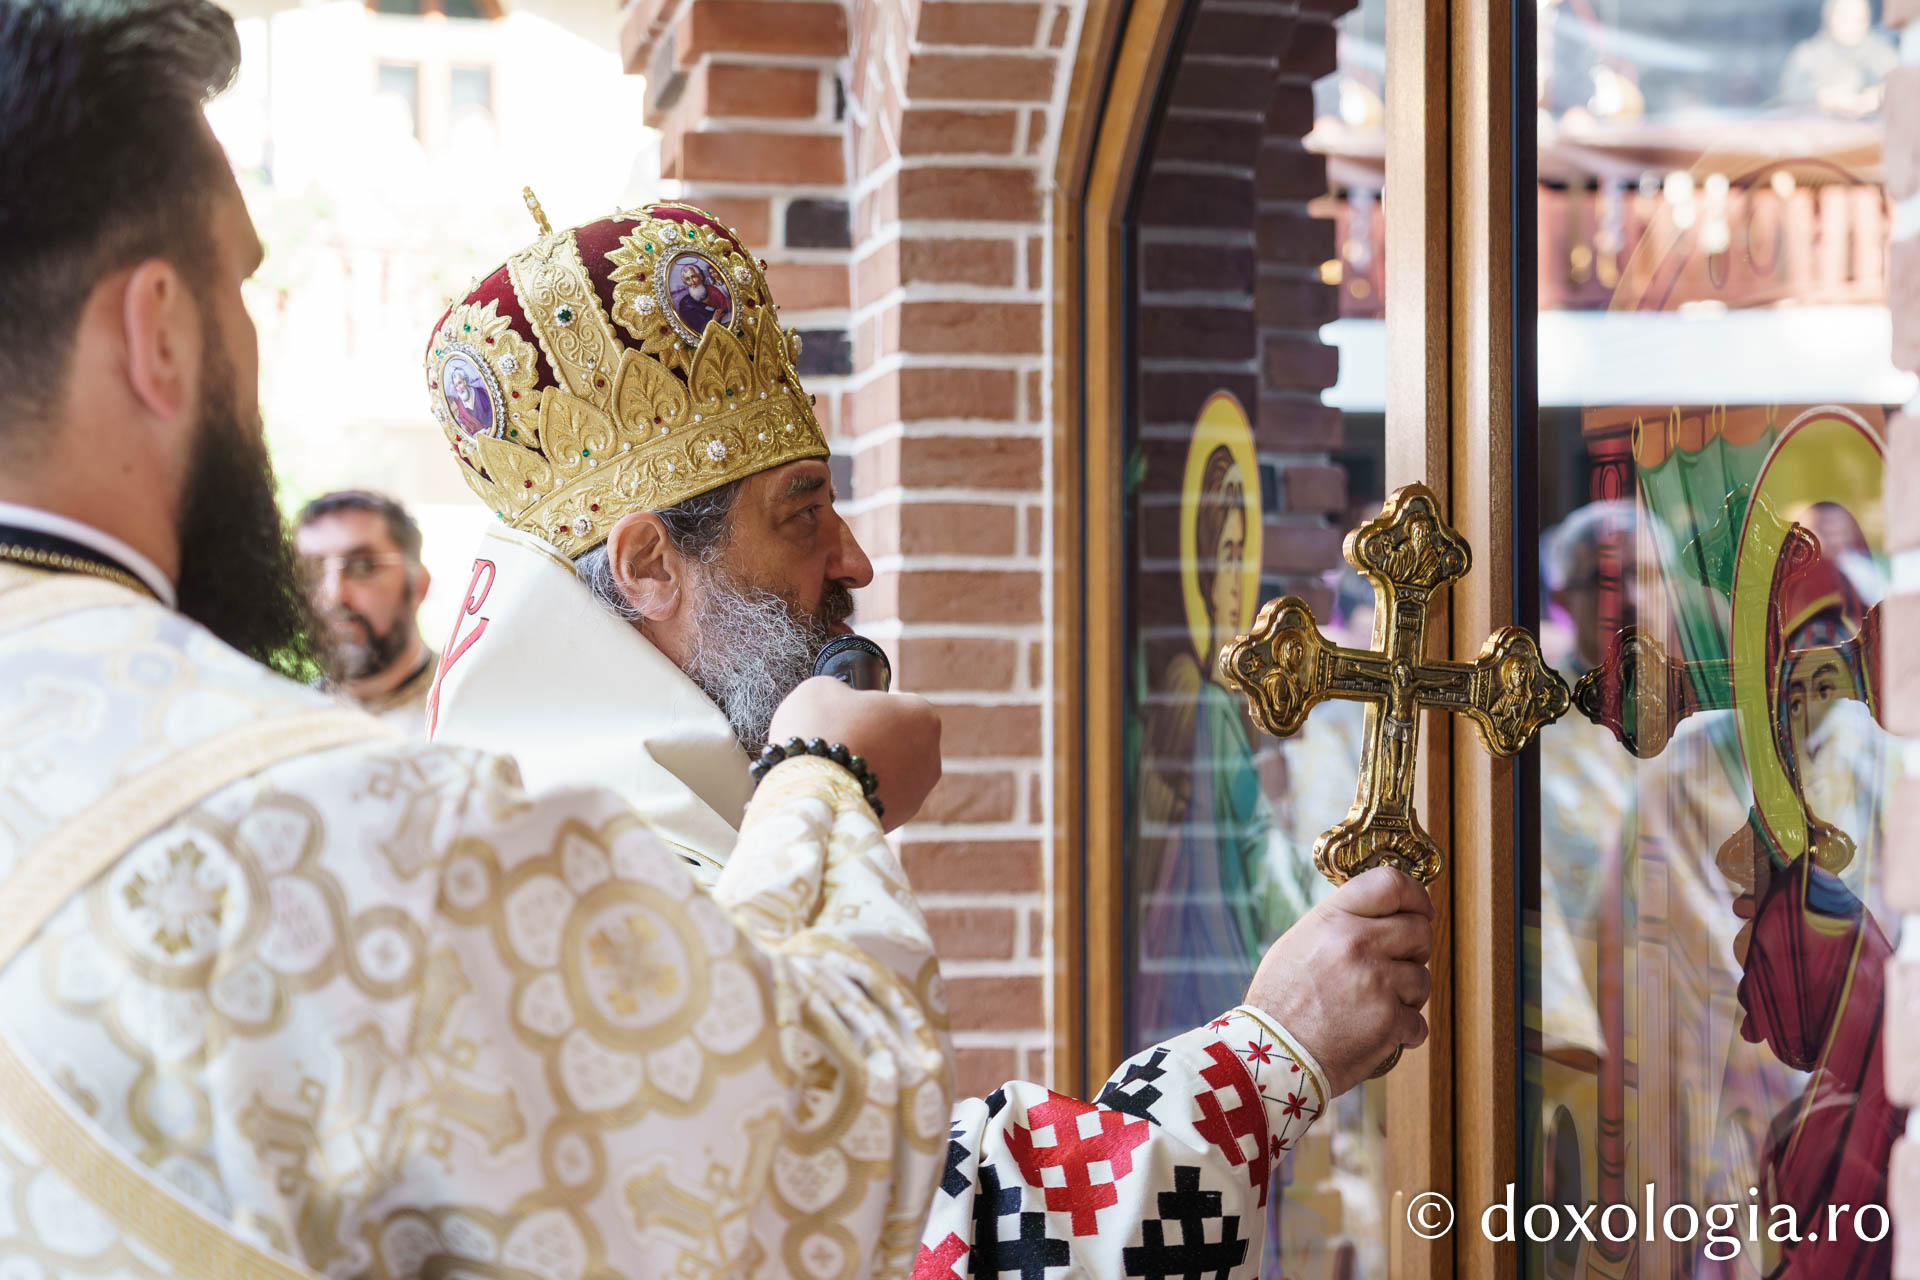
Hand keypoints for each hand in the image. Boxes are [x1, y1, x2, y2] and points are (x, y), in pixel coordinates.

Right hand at [766, 677, 941, 829]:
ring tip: (833, 769)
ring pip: (892, 773)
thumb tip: (841, 703)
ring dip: (868, 769)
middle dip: (874, 739)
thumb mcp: (823, 689)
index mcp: (922, 715)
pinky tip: (836, 792)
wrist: (808, 794)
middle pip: (899, 740)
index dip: (871, 705)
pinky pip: (879, 799)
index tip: (849, 712)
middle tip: (838, 740)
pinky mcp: (898, 820)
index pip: (900, 703)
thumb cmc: (820, 730)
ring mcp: (917, 794)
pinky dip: (861, 795)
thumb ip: (843, 692)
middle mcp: (931, 756)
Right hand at [1242, 865, 1433, 1096]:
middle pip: (1419, 930)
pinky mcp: (1389, 1022)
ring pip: (1423, 978)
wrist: (1272, 1053)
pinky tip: (1379, 1031)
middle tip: (1397, 965)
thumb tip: (1382, 914)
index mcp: (1333, 919)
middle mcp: (1358, 944)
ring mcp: (1376, 982)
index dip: (1416, 895)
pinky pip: (1419, 1022)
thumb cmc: (1280, 1000)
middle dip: (1415, 950)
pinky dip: (1404, 1032)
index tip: (1421, 910)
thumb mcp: (1299, 942)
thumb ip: (1340, 923)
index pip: (1391, 884)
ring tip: (1377, 1004)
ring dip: (1408, 994)